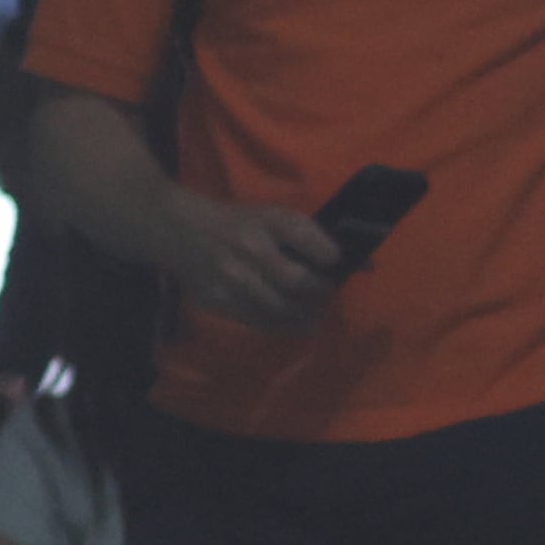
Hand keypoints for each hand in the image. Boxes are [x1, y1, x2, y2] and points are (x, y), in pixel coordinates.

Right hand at [158, 186, 343, 327]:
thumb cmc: (239, 224)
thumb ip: (315, 240)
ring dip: (305, 316)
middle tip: (324, 295)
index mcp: (266, 220)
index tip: (336, 262)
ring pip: (280, 308)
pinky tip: (292, 323)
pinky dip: (281, 325)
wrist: (176, 228)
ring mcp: (231, 275)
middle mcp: (249, 247)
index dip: (328, 253)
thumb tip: (368, 267)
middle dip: (319, 292)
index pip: (304, 235)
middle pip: (296, 281)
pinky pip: (259, 321)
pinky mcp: (217, 298)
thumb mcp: (273, 218)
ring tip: (312, 316)